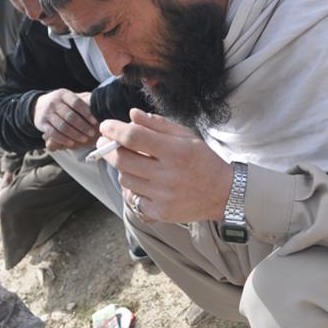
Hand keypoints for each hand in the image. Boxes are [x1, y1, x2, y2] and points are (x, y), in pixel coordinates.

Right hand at [32, 89, 98, 150]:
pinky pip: (54, 133)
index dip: (86, 112)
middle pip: (70, 116)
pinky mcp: (41, 123)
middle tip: (92, 133)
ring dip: (75, 134)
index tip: (95, 121)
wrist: (38, 106)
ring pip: (62, 126)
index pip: (76, 103)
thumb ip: (82, 99)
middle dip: (83, 126)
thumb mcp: (69, 97)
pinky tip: (72, 143)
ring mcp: (46, 113)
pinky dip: (64, 139)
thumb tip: (98, 103)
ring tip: (84, 139)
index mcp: (63, 94)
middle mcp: (54, 102)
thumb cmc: (61, 103)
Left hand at [99, 109, 232, 222]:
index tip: (105, 126)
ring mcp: (163, 196)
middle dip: (109, 148)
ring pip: (125, 179)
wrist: (223, 194)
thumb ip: (158, 124)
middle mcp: (168, 174)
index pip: (133, 137)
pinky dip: (133, 188)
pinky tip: (143, 182)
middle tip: (106, 143)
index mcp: (175, 151)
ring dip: (122, 168)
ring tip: (132, 163)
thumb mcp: (186, 136)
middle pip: (123, 159)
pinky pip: (133, 197)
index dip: (114, 130)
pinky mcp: (160, 212)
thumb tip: (131, 115)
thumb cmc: (203, 161)